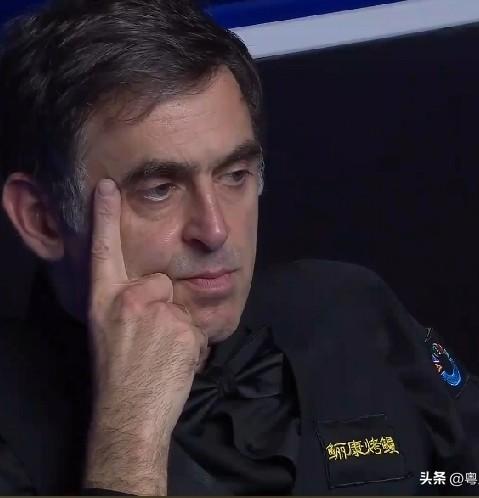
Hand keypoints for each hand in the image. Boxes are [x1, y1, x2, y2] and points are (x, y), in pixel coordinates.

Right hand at [84, 179, 207, 494]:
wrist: (129, 413)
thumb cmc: (118, 376)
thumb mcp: (107, 332)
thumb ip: (124, 304)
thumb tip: (150, 290)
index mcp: (105, 300)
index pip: (104, 250)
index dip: (104, 217)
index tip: (106, 187)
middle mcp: (129, 299)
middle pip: (162, 281)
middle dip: (163, 305)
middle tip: (148, 340)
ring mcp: (157, 311)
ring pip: (181, 305)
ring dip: (178, 327)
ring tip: (160, 354)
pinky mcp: (183, 326)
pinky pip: (197, 326)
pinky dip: (192, 343)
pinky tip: (175, 361)